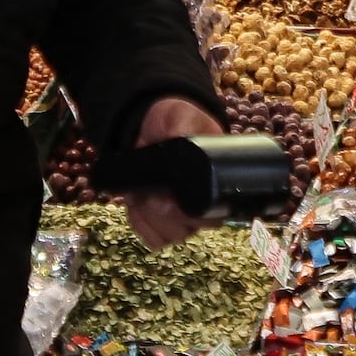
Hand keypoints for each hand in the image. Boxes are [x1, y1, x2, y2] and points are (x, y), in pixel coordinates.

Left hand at [121, 95, 225, 248]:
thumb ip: (182, 129)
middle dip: (160, 214)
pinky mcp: (163, 222)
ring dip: (148, 218)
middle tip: (148, 189)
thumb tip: (178, 141)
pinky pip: (154, 239)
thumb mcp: (182, 117)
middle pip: (185, 231)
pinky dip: (141, 224)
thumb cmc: (178, 120)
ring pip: (168, 237)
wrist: (155, 125)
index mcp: (217, 185)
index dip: (183, 213)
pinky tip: (137, 204)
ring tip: (141, 193)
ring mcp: (183, 218)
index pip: (209, 217)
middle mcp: (204, 208)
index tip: (163, 196)